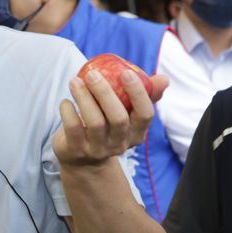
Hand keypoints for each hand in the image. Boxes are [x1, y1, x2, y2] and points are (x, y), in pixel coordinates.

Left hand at [53, 69, 168, 166]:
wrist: (82, 160)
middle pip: (118, 118)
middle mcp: (120, 144)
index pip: (145, 115)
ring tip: (75, 81)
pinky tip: (66, 101)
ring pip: (94, 122)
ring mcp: (98, 149)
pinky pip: (73, 127)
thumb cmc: (107, 127)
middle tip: (93, 74)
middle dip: (105, 93)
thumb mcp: (126, 115)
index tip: (126, 72)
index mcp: (136, 133)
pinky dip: (68, 110)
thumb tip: (164, 78)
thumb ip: (144, 96)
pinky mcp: (76, 150)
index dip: (138, 94)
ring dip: (83, 97)